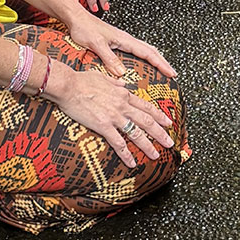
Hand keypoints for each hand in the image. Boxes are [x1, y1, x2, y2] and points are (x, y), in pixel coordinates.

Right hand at [48, 62, 177, 168]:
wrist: (69, 85)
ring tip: (156, 155)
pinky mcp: (103, 126)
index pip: (146, 106)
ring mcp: (114, 116)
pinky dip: (127, 154)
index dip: (159, 115)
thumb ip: (115, 83)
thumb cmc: (82, 80)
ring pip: (136, 133)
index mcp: (123, 94)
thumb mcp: (103, 77)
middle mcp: (123, 106)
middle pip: (147, 121)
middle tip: (170, 142)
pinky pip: (118, 143)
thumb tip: (123, 84)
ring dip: (148, 145)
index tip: (168, 122)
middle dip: (160, 133)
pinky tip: (132, 163)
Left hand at [63, 5, 177, 79]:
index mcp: (124, 39)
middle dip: (162, 62)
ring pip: (144, 50)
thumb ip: (109, 58)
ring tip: (162, 70)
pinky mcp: (116, 42)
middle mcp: (126, 39)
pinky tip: (142, 64)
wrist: (76, 18)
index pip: (148, 53)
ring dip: (155, 60)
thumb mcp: (96, 44)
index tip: (171, 73)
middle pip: (150, 51)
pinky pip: (136, 51)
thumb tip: (122, 73)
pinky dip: (144, 58)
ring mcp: (122, 40)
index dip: (161, 64)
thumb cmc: (84, 28)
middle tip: (172, 74)